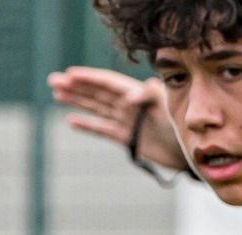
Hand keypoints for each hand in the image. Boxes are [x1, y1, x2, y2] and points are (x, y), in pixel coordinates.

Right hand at [46, 66, 188, 170]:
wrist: (189, 153)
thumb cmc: (180, 127)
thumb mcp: (167, 108)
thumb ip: (150, 96)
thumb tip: (129, 96)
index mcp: (136, 94)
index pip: (108, 82)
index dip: (89, 78)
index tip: (70, 74)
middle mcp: (128, 105)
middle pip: (97, 92)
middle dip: (76, 87)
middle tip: (52, 80)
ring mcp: (126, 120)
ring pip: (96, 108)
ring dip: (77, 101)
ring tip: (56, 94)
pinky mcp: (127, 137)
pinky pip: (103, 129)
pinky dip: (88, 125)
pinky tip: (72, 121)